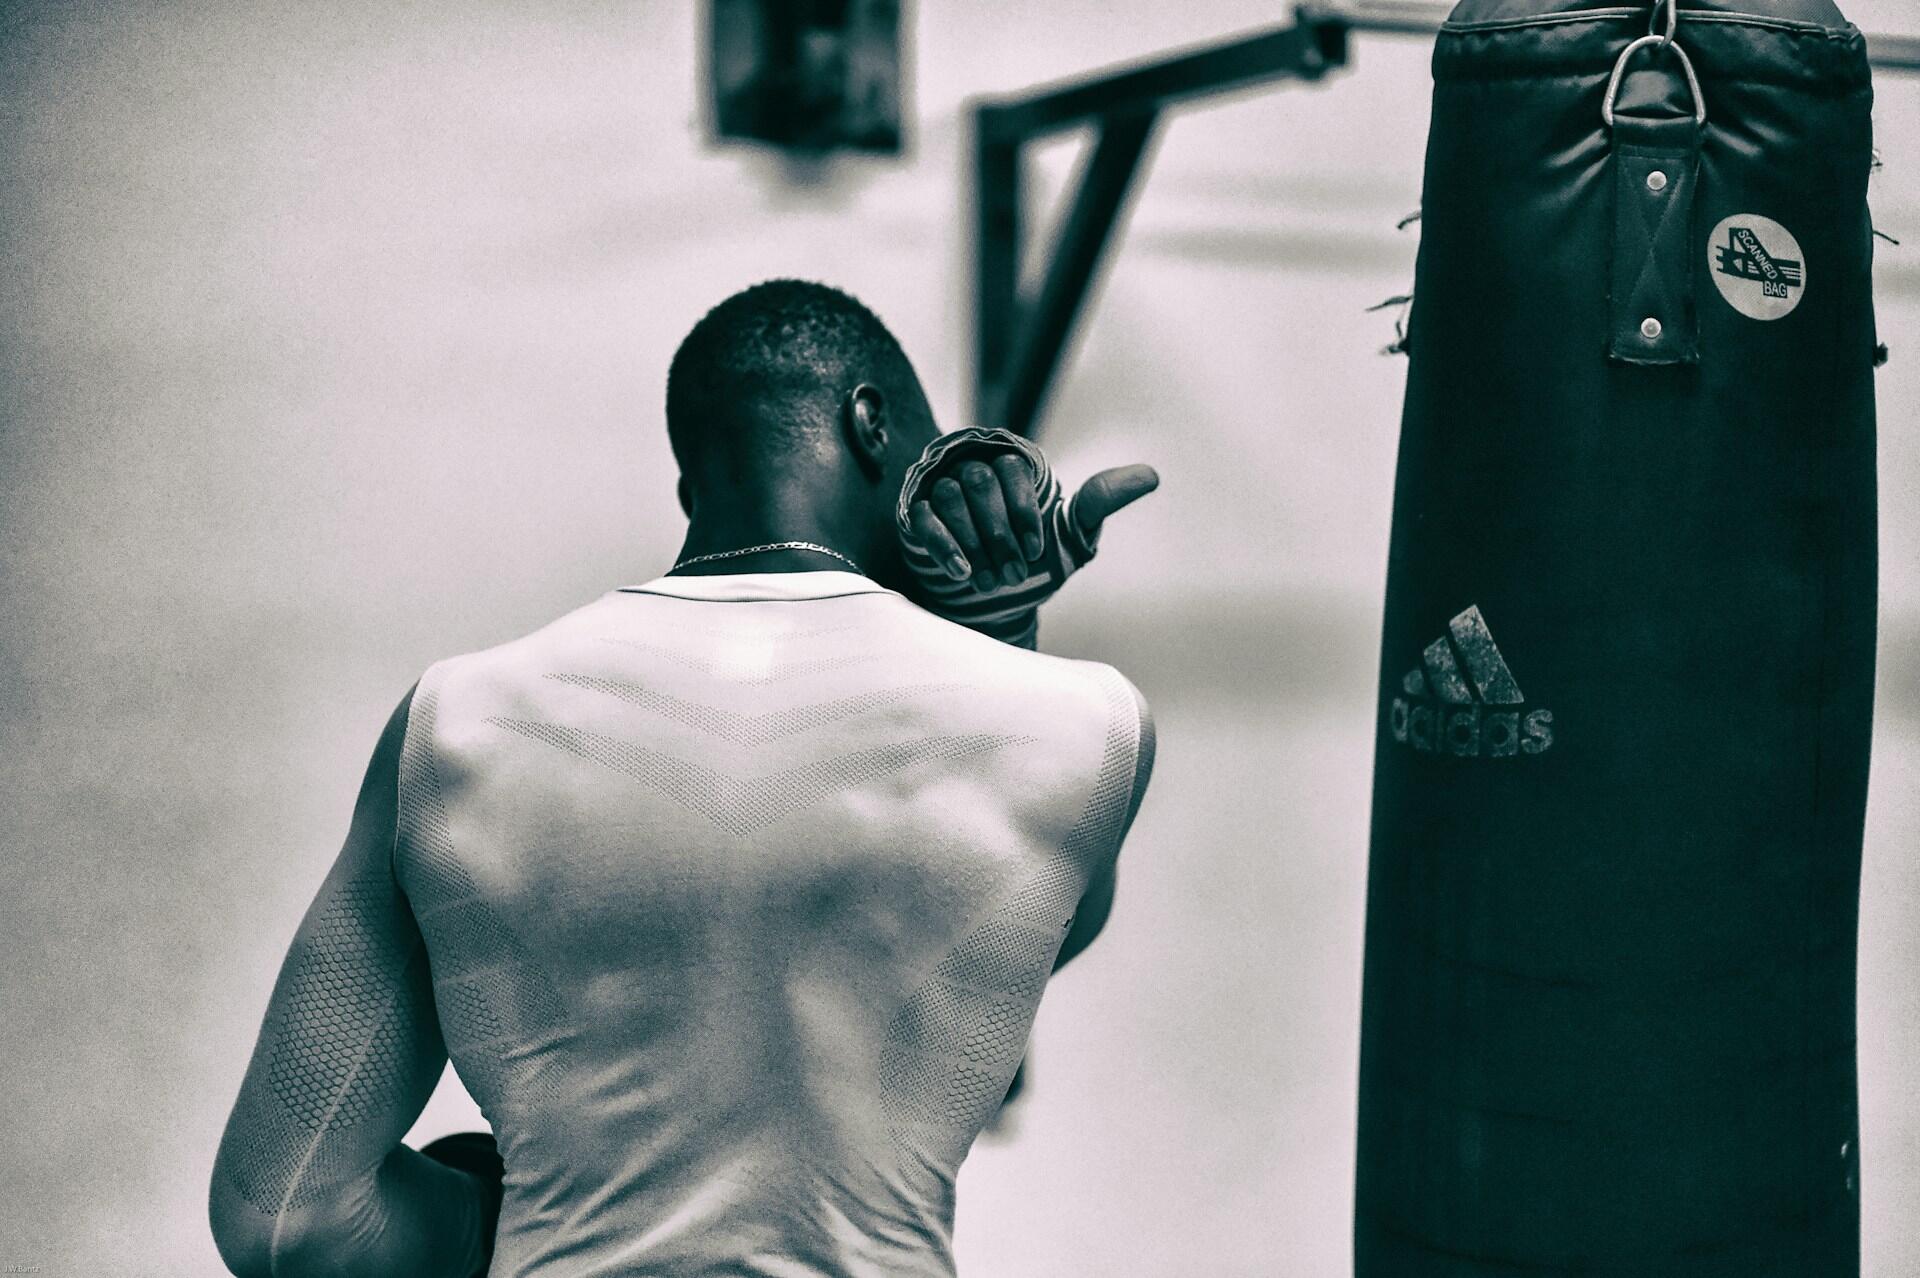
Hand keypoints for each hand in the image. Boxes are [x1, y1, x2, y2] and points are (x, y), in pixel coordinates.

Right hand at [908, 458, 1158, 591]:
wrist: (996, 594)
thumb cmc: (1035, 556)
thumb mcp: (1070, 531)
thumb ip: (1100, 500)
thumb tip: (1152, 475)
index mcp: (1010, 465)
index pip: (1011, 469)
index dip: (1023, 511)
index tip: (1036, 550)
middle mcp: (973, 469)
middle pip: (978, 483)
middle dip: (998, 534)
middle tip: (1015, 574)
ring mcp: (941, 491)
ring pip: (949, 499)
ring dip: (972, 543)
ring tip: (990, 581)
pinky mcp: (916, 516)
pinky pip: (923, 519)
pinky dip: (943, 545)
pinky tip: (962, 572)